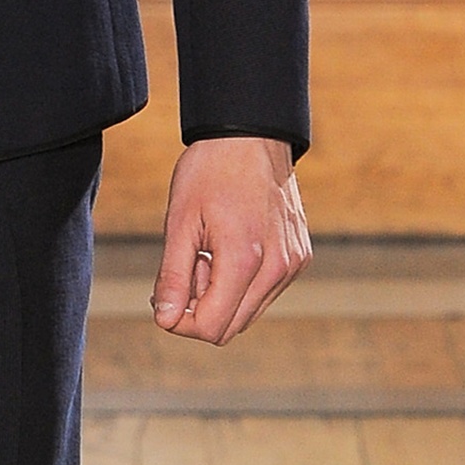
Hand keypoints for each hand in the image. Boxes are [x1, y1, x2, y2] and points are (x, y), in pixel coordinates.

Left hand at [150, 136, 309, 345]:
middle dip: (200, 307)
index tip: (165, 294)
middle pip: (231, 327)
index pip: (212, 328)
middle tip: (189, 264)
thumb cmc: (210, 172)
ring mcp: (293, 264)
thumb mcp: (180, 222)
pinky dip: (242, 282)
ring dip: (221, 295)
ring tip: (209, 252)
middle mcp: (278, 268)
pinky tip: (231, 247)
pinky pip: (265, 292)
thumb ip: (173, 277)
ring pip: (248, 312)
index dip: (180, 321)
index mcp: (245, 260)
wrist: (251, 136)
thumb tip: (165, 321)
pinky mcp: (299, 257)